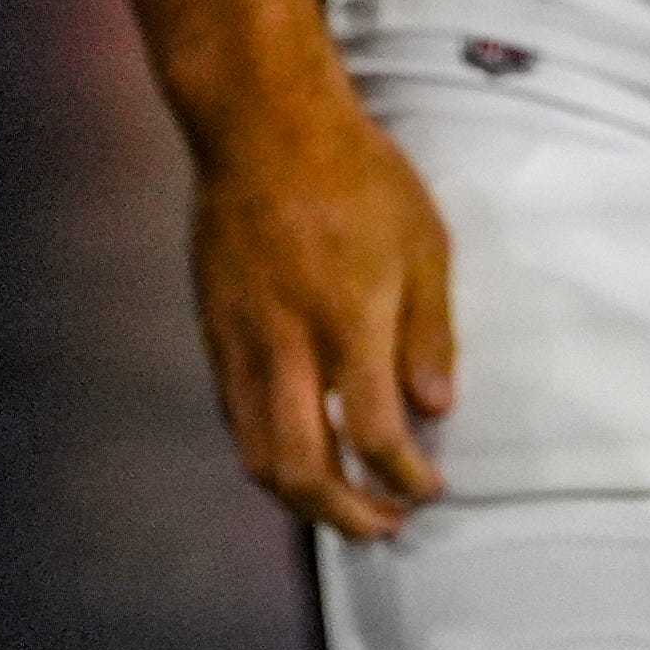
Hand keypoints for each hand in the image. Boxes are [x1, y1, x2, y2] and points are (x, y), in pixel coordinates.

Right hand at [184, 76, 454, 537]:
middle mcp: (288, 344)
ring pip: (256, 455)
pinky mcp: (213, 331)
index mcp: (348, 321)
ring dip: (301, 499)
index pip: (376, 434)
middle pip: (302, 469)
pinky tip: (297, 450)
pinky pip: (234, 417)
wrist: (262, 124)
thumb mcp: (423, 241)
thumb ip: (430, 332)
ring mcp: (241, 342)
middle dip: (345, 515)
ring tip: (341, 506)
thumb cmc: (350, 171)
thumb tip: (436, 406)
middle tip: (383, 525)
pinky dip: (266, 454)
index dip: (404, 478)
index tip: (428, 490)